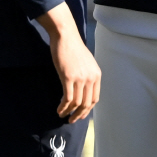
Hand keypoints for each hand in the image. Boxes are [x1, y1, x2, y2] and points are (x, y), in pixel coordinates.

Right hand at [37, 2, 101, 122]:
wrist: (66, 37)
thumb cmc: (74, 49)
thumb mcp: (86, 63)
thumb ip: (87, 76)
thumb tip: (83, 90)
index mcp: (97, 75)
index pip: (95, 98)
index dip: (87, 110)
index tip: (80, 115)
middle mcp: (91, 77)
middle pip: (86, 103)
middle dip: (78, 114)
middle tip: (71, 120)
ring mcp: (80, 78)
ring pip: (76, 103)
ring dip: (69, 112)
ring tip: (62, 115)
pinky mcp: (68, 77)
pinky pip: (67, 98)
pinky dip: (63, 107)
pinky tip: (59, 109)